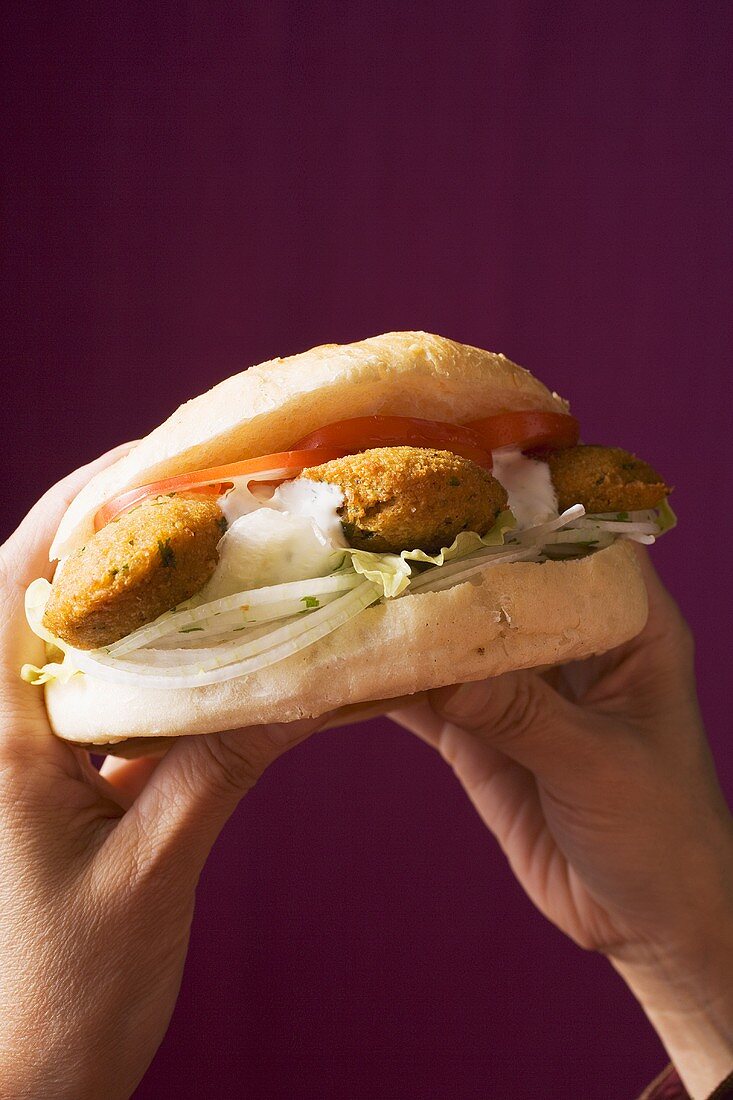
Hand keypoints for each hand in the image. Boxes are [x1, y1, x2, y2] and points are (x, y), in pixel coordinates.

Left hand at [0, 448, 324, 1099]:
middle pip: (49, 591)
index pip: (22, 578)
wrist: (14, 1089)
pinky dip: (158, 659)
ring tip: (225, 551)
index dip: (88, 503)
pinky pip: (106, 694)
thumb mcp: (150, 873)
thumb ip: (216, 764)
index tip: (166, 455)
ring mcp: (24, 752)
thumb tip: (299, 677)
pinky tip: (219, 649)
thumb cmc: (56, 998)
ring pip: (81, 640)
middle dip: (122, 529)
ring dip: (145, 593)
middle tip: (210, 487)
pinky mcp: (54, 781)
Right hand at [391, 550, 732, 1097]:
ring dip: (406, 625)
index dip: (520, 513)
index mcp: (629, 626)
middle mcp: (572, 643)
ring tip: (345, 597)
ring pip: (458, 640)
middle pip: (501, 585)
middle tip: (373, 541)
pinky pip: (431, 698)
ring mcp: (522, 688)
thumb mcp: (596, 762)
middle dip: (443, 566)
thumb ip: (518, 712)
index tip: (453, 490)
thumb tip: (432, 663)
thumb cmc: (661, 831)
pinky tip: (346, 666)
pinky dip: (390, 684)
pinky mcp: (484, 733)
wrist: (644, 920)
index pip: (577, 545)